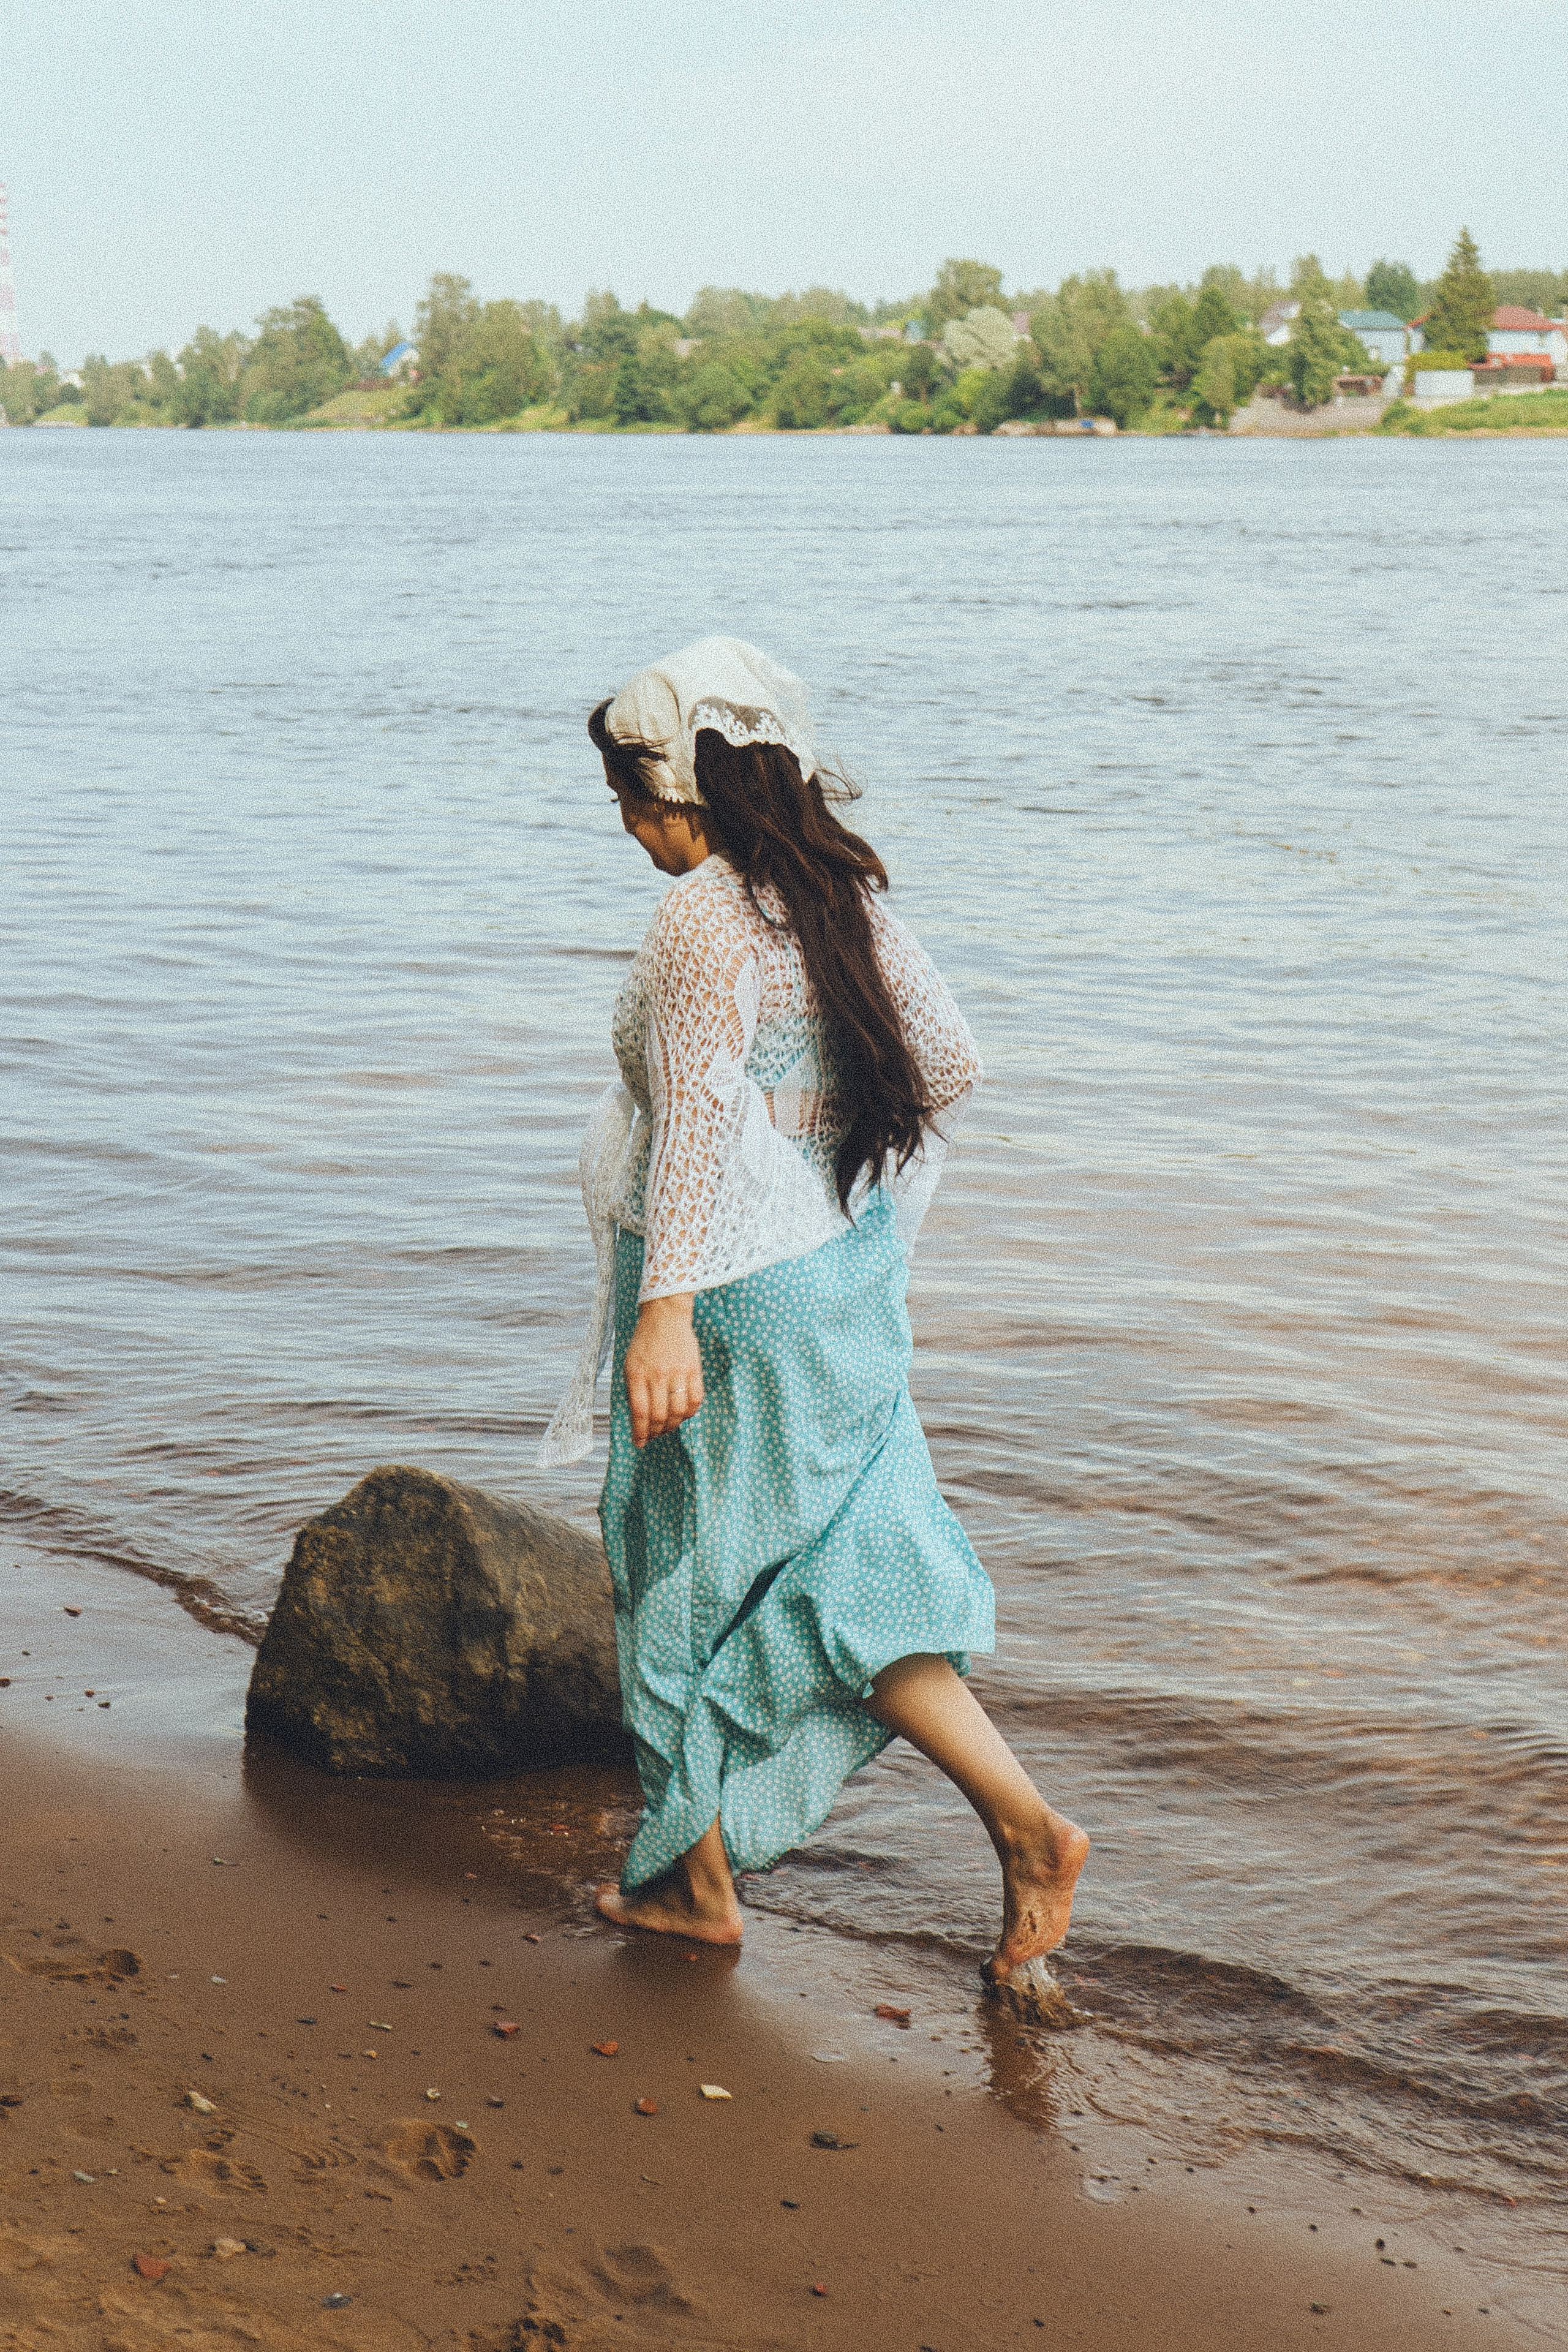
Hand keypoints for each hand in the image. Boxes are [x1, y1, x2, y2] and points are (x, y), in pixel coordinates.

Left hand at [622, 1293, 703, 1447]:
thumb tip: (638, 1420)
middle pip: (660, 1415)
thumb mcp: (629, 1365)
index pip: (640, 1412)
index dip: (640, 1432)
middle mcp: (657, 1374)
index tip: (639, 1443)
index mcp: (636, 1374)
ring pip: (678, 1411)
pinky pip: (695, 1399)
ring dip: (673, 1426)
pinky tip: (683, 1415)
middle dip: (656, 1432)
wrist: (664, 1316)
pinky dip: (690, 1413)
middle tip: (653, 1437)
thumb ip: (633, 1391)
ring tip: (667, 1428)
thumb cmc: (644, 1343)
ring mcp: (677, 1372)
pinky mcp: (694, 1369)